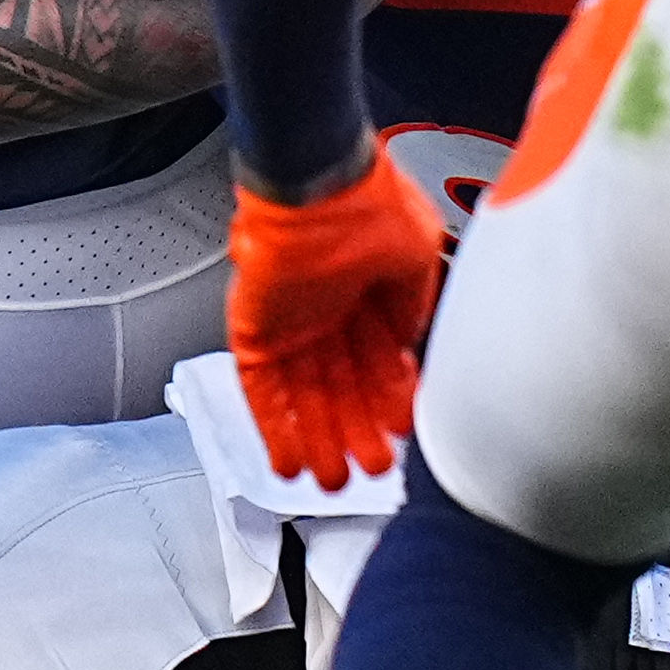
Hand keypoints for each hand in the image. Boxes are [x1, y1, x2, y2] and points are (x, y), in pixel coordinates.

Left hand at [226, 151, 447, 490]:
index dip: (390, 402)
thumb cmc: (365, 206)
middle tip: (373, 472)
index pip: (380, 363)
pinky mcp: (255, 333)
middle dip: (356, 434)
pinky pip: (262, 391)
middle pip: (342, 390)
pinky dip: (275, 428)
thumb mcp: (415, 257)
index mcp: (368, 294)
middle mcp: (328, 314)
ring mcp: (290, 326)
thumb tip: (411, 342)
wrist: (316, 186)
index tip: (402, 434)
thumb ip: (411, 304)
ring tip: (336, 483)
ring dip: (319, 441)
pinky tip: (289, 461)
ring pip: (305, 398)